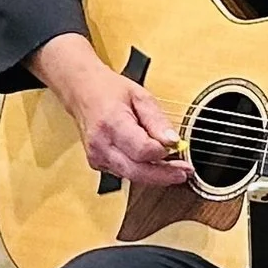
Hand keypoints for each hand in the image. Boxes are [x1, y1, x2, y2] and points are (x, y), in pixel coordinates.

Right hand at [69, 67, 187, 187]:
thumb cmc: (110, 91)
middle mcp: (101, 145)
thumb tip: (173, 141)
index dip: (162, 152)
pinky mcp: (98, 164)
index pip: (142, 150)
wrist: (83, 92)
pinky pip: (125, 173)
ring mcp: (97, 157)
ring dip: (155, 175)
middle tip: (184, 171)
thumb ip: (157, 120)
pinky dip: (142, 171)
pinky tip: (154, 164)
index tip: (177, 147)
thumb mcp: (141, 97)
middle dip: (163, 174)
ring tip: (175, 168)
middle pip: (137, 171)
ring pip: (132, 176)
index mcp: (111, 123)